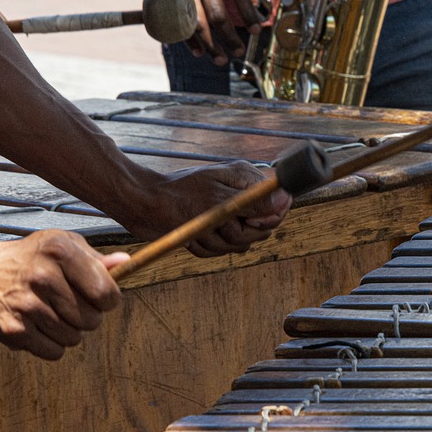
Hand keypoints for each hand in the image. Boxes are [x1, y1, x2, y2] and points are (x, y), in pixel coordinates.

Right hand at [0, 230, 126, 359]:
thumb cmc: (28, 258)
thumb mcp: (60, 244)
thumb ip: (95, 258)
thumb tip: (125, 263)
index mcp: (59, 251)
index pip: (107, 294)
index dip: (107, 299)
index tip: (98, 296)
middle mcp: (43, 276)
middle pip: (92, 320)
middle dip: (87, 316)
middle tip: (68, 303)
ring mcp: (27, 305)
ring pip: (75, 338)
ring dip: (69, 330)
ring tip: (50, 312)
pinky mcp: (14, 330)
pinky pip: (55, 352)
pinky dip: (52, 344)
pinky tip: (39, 325)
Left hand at [124, 161, 291, 257]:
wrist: (144, 206)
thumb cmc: (178, 196)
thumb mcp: (218, 200)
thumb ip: (254, 203)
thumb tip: (286, 198)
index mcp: (246, 181)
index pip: (278, 206)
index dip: (266, 219)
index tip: (246, 219)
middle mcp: (241, 197)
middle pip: (261, 230)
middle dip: (236, 234)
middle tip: (215, 224)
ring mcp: (227, 215)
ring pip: (240, 243)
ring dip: (216, 242)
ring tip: (198, 230)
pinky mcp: (214, 231)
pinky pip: (221, 250)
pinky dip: (205, 248)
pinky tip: (192, 237)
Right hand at [151, 0, 263, 64]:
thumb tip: (256, 3)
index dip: (248, 13)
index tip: (256, 30)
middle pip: (216, 13)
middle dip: (228, 37)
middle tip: (238, 52)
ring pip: (196, 21)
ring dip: (208, 44)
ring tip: (218, 59)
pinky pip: (178, 21)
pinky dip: (187, 39)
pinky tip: (197, 51)